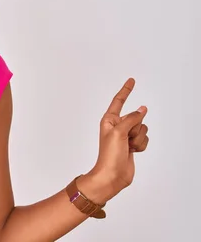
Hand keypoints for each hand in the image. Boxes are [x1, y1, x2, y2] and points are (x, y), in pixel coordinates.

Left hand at [88, 78, 149, 201]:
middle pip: (136, 117)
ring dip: (138, 139)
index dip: (126, 90)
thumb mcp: (119, 132)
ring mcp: (125, 135)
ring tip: (128, 147)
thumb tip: (142, 109)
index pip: (119, 101)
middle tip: (125, 140)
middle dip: (135, 128)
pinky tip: (132, 152)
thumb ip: (132, 118)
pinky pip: (144, 139)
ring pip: (143, 129)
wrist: (112, 175)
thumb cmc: (109, 154)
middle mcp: (117, 126)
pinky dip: (141, 146)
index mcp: (109, 120)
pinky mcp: (132, 144)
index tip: (131, 80)